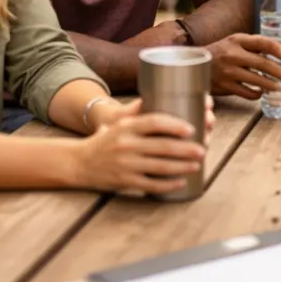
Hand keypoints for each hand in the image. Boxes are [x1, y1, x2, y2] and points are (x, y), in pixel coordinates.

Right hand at [75, 98, 205, 195]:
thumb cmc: (106, 140)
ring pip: (159, 166)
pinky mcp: (124, 182)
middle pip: (162, 146)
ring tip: (197, 164)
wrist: (78, 162)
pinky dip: (168, 184)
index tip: (191, 129)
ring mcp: (125, 165)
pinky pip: (150, 184)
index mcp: (127, 127)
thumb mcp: (119, 123)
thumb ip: (140, 114)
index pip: (154, 122)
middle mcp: (126, 145)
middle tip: (202, 148)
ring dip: (182, 166)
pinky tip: (181, 182)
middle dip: (186, 148)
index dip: (175, 125)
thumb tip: (165, 97)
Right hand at [206, 33, 280, 100]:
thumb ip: (255, 46)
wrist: (194, 63)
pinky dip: (257, 94)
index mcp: (238, 40)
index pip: (263, 42)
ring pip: (256, 80)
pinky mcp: (224, 86)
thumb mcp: (235, 42)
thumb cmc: (222, 52)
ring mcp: (228, 71)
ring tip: (280, 87)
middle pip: (262, 63)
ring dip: (271, 84)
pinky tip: (262, 92)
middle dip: (280, 71)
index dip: (279, 50)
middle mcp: (233, 54)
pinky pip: (246, 93)